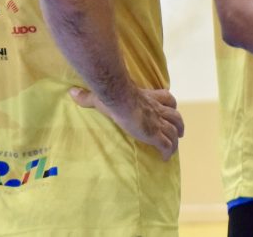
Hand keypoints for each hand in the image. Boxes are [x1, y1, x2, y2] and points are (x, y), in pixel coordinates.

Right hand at [70, 86, 184, 160]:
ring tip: (176, 146)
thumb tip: (72, 93)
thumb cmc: (113, 96)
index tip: (171, 109)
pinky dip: (168, 151)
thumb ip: (88, 96)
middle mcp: (157, 110)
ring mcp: (157, 122)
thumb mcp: (102, 95)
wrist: (120, 99)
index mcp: (149, 98)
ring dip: (176, 139)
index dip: (170, 104)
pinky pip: (166, 145)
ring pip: (174, 131)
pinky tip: (166, 158)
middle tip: (180, 131)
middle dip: (179, 124)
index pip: (166, 98)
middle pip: (175, 116)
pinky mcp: (155, 134)